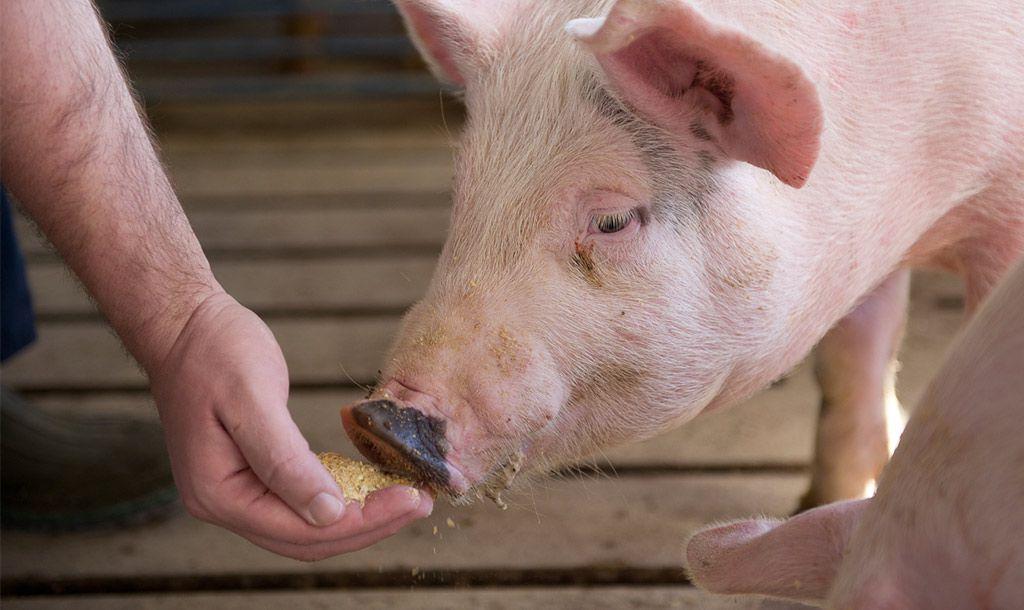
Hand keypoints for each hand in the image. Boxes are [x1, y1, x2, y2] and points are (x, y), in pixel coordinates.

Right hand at [148, 292, 431, 559]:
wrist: (183, 325)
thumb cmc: (214, 351)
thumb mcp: (251, 398)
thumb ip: (284, 459)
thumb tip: (327, 513)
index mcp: (219, 493)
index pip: (302, 530)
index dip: (362, 521)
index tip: (411, 499)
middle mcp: (224, 503)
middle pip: (308, 538)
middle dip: (369, 524)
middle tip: (421, 501)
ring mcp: (236, 491)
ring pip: (307, 525)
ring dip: (359, 516)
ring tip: (407, 496)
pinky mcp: (251, 474)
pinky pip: (301, 500)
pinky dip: (341, 496)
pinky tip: (373, 483)